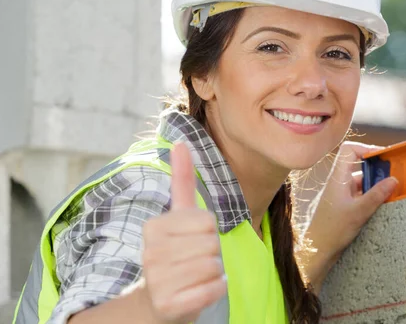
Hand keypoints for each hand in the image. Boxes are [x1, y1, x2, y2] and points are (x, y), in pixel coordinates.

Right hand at [141, 143, 226, 323]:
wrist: (159, 302)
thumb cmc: (176, 254)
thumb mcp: (178, 216)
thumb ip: (182, 179)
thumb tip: (180, 141)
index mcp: (153, 227)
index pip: (207, 221)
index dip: (208, 231)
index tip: (190, 240)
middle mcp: (150, 253)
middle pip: (212, 244)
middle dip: (211, 253)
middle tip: (192, 261)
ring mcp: (157, 280)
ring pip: (214, 266)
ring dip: (213, 273)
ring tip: (193, 277)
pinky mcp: (169, 305)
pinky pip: (214, 289)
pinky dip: (215, 290)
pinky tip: (197, 292)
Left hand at [301, 141, 397, 292]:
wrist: (317, 251)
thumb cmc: (332, 230)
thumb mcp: (358, 212)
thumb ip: (376, 195)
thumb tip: (393, 179)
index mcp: (338, 177)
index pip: (349, 150)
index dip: (366, 149)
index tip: (383, 158)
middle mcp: (339, 182)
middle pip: (359, 164)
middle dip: (377, 169)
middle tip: (393, 177)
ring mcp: (341, 193)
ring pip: (362, 180)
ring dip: (377, 184)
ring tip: (391, 192)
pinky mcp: (345, 205)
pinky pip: (361, 193)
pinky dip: (373, 195)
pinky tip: (382, 204)